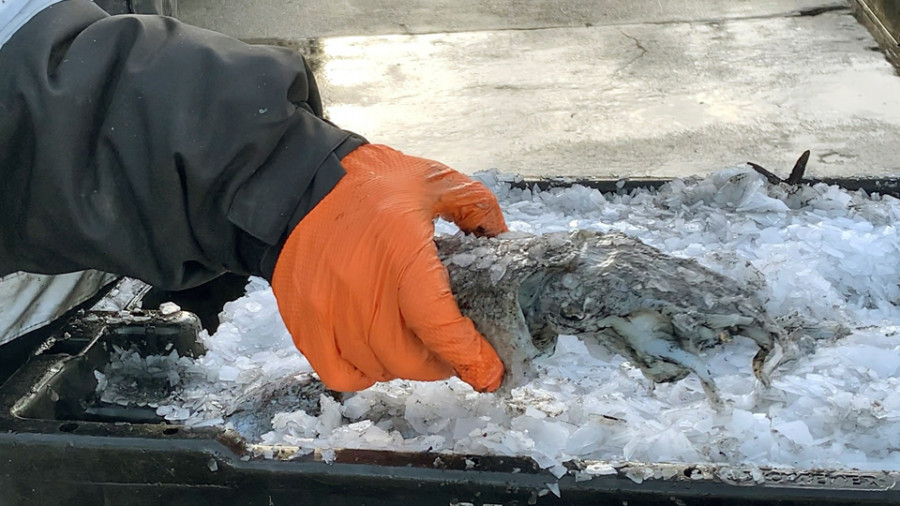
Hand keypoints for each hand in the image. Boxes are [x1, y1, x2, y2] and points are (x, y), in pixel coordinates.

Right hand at [271, 144, 507, 391]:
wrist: (296, 181)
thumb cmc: (367, 182)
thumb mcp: (432, 179)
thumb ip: (476, 205)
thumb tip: (500, 236)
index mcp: (401, 255)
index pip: (440, 327)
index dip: (470, 357)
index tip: (489, 371)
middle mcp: (363, 290)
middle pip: (410, 360)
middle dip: (440, 363)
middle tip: (448, 349)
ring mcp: (328, 312)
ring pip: (378, 369)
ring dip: (403, 366)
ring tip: (412, 345)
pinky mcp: (303, 322)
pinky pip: (338, 374)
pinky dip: (363, 374)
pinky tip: (374, 354)